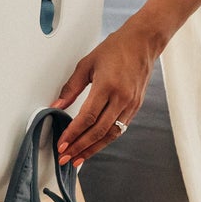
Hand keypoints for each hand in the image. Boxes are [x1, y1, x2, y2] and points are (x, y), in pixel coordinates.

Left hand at [50, 23, 165, 165]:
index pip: (87, 118)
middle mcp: (121, 98)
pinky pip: (119, 128)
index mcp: (107, 86)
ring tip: (78, 159)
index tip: (62, 144)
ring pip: (110, 134)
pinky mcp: (136, 106)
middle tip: (65, 157)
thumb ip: (71, 87)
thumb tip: (57, 105)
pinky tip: (94, 145)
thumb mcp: (87, 64)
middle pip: (98, 131)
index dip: (73, 134)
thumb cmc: (115, 48)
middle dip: (80, 147)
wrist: (143, 42)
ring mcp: (130, 104)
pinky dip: (105, 140)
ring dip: (93, 149)